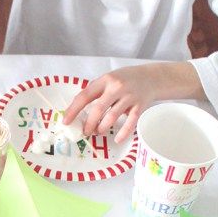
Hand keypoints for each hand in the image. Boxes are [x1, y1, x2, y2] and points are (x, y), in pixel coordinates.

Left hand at [63, 61, 204, 143]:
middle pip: (98, 109)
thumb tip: (77, 111)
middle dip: (89, 124)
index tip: (66, 121)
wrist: (151, 77)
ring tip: (98, 132)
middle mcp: (116, 87)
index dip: (73, 110)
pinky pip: (130, 122)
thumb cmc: (125, 80)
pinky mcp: (140, 106)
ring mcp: (129, 97)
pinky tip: (117, 138)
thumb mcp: (108, 79)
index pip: (85, 96)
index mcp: (105, 80)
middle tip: (85, 132)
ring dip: (102, 128)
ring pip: (112, 117)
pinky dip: (123, 133)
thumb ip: (95, 92)